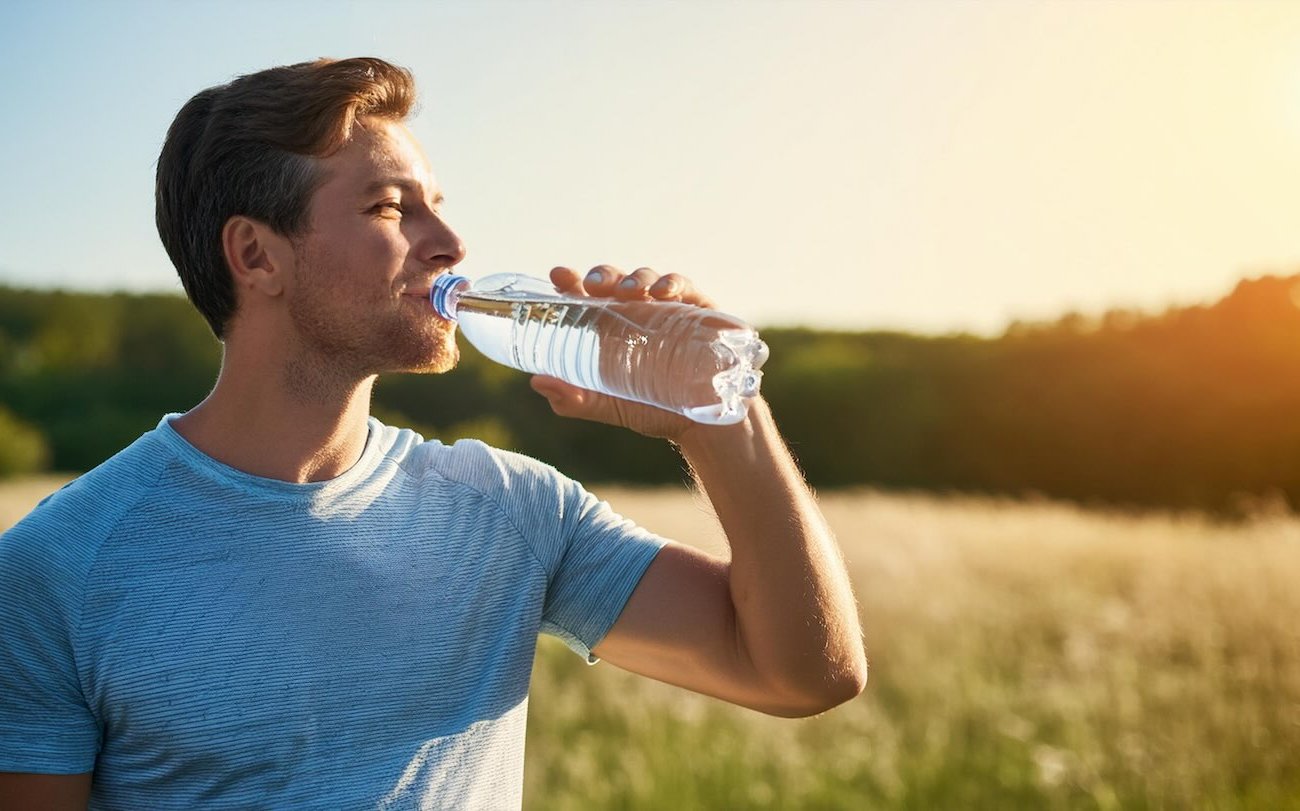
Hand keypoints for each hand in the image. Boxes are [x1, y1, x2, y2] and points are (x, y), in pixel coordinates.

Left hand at [528, 265, 718, 440]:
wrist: (708, 424)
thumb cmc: (656, 411)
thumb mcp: (611, 406)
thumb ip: (575, 399)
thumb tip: (537, 381)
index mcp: (609, 330)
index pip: (585, 298)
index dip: (571, 283)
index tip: (559, 275)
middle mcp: (635, 314)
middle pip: (613, 282)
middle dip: (602, 275)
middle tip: (594, 284)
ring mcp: (666, 308)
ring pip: (645, 278)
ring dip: (634, 278)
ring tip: (627, 292)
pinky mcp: (696, 308)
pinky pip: (683, 285)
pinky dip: (671, 282)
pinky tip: (663, 293)